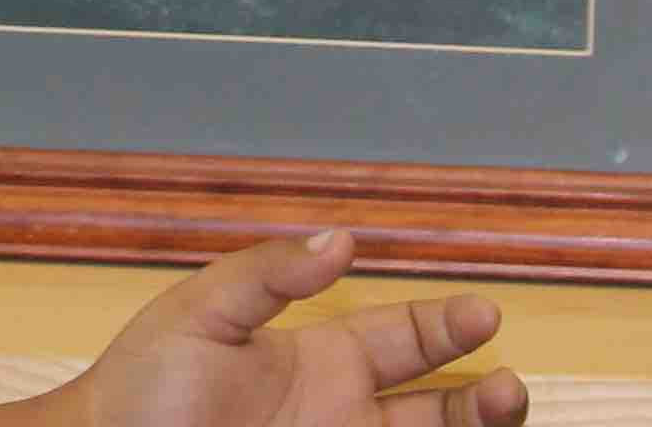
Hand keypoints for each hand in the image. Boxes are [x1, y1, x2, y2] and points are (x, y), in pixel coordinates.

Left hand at [76, 230, 525, 426]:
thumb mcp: (202, 313)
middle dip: (481, 400)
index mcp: (321, 361)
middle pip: (437, 409)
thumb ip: (270, 277)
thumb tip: (342, 241)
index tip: (487, 314)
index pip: (405, 338)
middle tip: (508, 391)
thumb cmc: (143, 385)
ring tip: (499, 413)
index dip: (449, 326)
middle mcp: (342, 414)